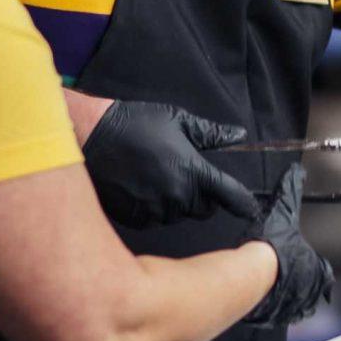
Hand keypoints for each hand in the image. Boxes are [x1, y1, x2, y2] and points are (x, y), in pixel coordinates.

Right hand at [82, 101, 259, 227]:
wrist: (90, 136)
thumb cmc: (135, 123)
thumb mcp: (178, 120)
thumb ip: (211, 133)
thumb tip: (238, 135)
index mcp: (194, 171)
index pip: (230, 195)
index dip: (243, 203)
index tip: (250, 208)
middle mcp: (177, 195)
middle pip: (203, 210)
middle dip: (201, 197)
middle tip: (184, 176)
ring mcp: (154, 208)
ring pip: (177, 216)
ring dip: (174, 204)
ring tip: (156, 178)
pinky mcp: (134, 217)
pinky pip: (153, 221)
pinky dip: (152, 210)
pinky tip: (141, 189)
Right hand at [243, 166, 334, 325]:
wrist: (250, 273)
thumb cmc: (270, 245)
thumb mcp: (282, 212)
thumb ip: (290, 193)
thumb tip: (297, 172)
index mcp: (318, 271)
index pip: (321, 271)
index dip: (310, 267)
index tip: (296, 263)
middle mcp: (310, 294)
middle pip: (306, 290)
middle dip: (296, 284)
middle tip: (280, 275)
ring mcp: (293, 310)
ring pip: (291, 305)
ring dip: (282, 298)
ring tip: (268, 287)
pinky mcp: (273, 320)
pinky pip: (273, 315)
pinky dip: (267, 309)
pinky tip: (257, 298)